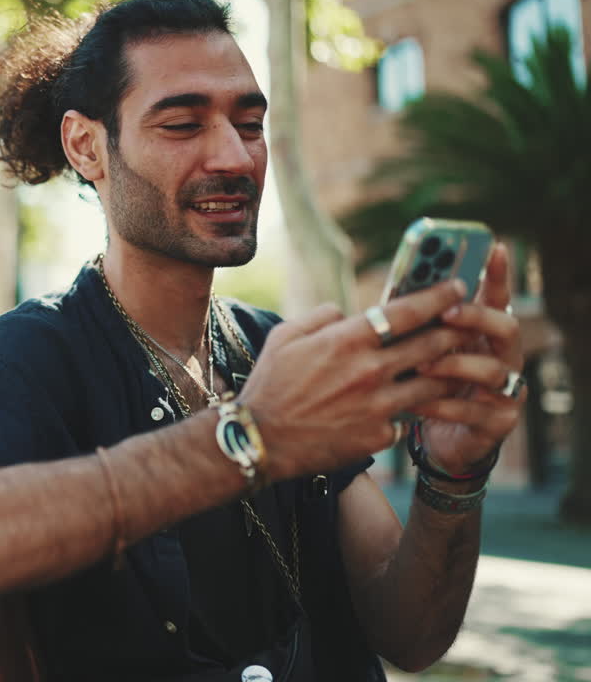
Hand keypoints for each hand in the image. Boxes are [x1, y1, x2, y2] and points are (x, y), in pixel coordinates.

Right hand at [239, 279, 473, 480]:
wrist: (260, 441)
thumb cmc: (269, 385)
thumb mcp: (284, 337)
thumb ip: (320, 317)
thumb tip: (345, 311)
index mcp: (347, 340)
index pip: (408, 311)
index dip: (439, 295)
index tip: (457, 286)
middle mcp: (369, 371)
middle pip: (434, 344)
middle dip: (457, 331)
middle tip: (467, 325)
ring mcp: (378, 406)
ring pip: (435, 385)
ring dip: (449, 373)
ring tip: (456, 367)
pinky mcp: (379, 436)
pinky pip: (406, 419)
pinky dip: (408, 412)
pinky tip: (406, 408)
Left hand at [410, 245, 525, 475]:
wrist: (438, 440)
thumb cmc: (424, 384)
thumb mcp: (417, 350)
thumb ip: (415, 325)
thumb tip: (392, 293)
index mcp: (484, 335)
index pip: (496, 298)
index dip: (497, 274)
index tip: (492, 246)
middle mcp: (503, 357)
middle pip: (506, 327)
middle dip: (477, 317)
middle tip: (447, 312)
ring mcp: (505, 390)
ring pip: (493, 369)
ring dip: (454, 363)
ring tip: (419, 364)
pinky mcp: (497, 422)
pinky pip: (474, 410)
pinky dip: (442, 404)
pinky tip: (416, 403)